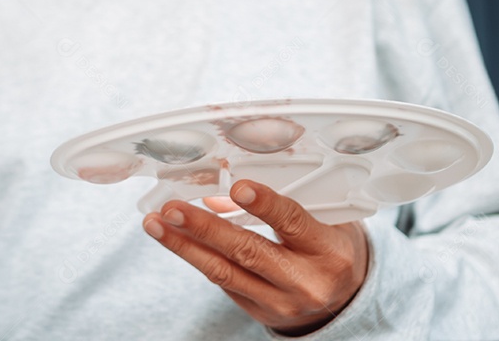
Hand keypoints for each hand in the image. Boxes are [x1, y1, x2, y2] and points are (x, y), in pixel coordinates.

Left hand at [142, 180, 369, 335]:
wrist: (342, 298)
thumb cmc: (327, 244)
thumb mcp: (322, 219)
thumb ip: (279, 205)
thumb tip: (222, 193)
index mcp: (328, 250)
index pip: (294, 223)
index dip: (265, 204)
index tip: (237, 187)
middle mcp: (305, 281)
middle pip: (248, 251)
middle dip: (205, 228)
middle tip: (172, 207)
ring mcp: (281, 302)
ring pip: (224, 272)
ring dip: (184, 245)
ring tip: (155, 223)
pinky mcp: (259, 311)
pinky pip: (222, 281)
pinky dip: (195, 256)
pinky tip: (173, 237)